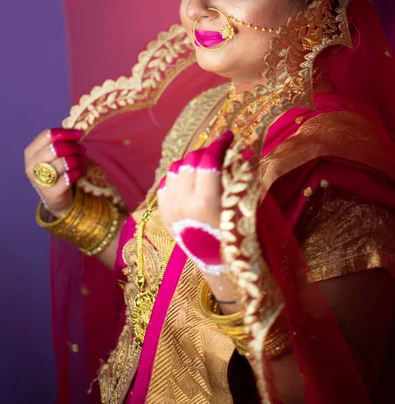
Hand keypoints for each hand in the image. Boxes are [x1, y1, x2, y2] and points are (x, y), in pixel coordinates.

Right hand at [25, 128, 86, 217]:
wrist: (55, 198)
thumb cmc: (55, 171)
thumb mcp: (53, 156)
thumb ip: (60, 143)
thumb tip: (77, 131)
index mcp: (30, 152)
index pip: (47, 136)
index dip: (65, 133)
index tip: (79, 134)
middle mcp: (31, 166)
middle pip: (56, 148)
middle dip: (74, 147)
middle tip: (83, 150)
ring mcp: (39, 180)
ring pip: (65, 162)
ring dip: (79, 159)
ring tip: (83, 160)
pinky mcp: (52, 192)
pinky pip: (70, 176)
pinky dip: (80, 171)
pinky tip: (82, 170)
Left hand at [157, 130, 232, 265]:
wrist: (215, 266)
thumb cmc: (235, 236)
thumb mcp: (241, 207)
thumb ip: (239, 177)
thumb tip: (240, 149)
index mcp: (205, 202)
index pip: (208, 160)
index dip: (219, 144)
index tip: (229, 136)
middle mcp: (183, 203)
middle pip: (191, 160)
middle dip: (207, 153)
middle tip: (219, 153)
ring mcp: (169, 208)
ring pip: (175, 168)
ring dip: (191, 164)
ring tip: (204, 168)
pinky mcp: (162, 212)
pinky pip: (166, 182)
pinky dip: (178, 177)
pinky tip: (190, 182)